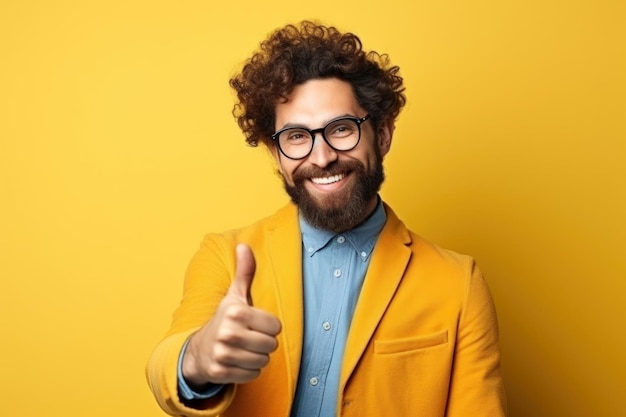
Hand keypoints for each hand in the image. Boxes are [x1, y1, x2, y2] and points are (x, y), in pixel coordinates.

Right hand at [182, 244, 281, 385]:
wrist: (199, 350)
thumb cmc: (225, 319)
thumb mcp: (235, 295)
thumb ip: (245, 272)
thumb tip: (244, 245)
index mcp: (236, 311)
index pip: (275, 326)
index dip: (269, 326)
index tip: (255, 324)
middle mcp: (228, 332)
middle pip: (271, 345)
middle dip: (264, 343)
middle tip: (249, 338)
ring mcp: (223, 354)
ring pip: (263, 361)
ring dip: (257, 357)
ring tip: (244, 349)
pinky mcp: (220, 373)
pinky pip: (253, 374)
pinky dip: (249, 370)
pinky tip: (238, 361)